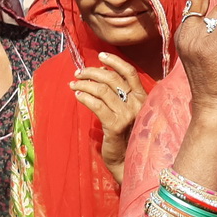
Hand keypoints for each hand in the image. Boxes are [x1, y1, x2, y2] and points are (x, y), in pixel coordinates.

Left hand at [70, 52, 147, 180]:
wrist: (127, 160)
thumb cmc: (126, 134)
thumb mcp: (127, 111)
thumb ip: (120, 93)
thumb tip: (102, 72)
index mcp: (143, 97)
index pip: (129, 72)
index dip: (114, 61)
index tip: (100, 56)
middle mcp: (137, 104)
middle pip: (111, 79)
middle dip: (92, 72)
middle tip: (78, 73)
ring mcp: (127, 115)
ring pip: (101, 90)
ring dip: (84, 84)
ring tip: (73, 83)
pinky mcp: (114, 126)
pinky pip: (96, 105)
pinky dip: (84, 97)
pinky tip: (77, 95)